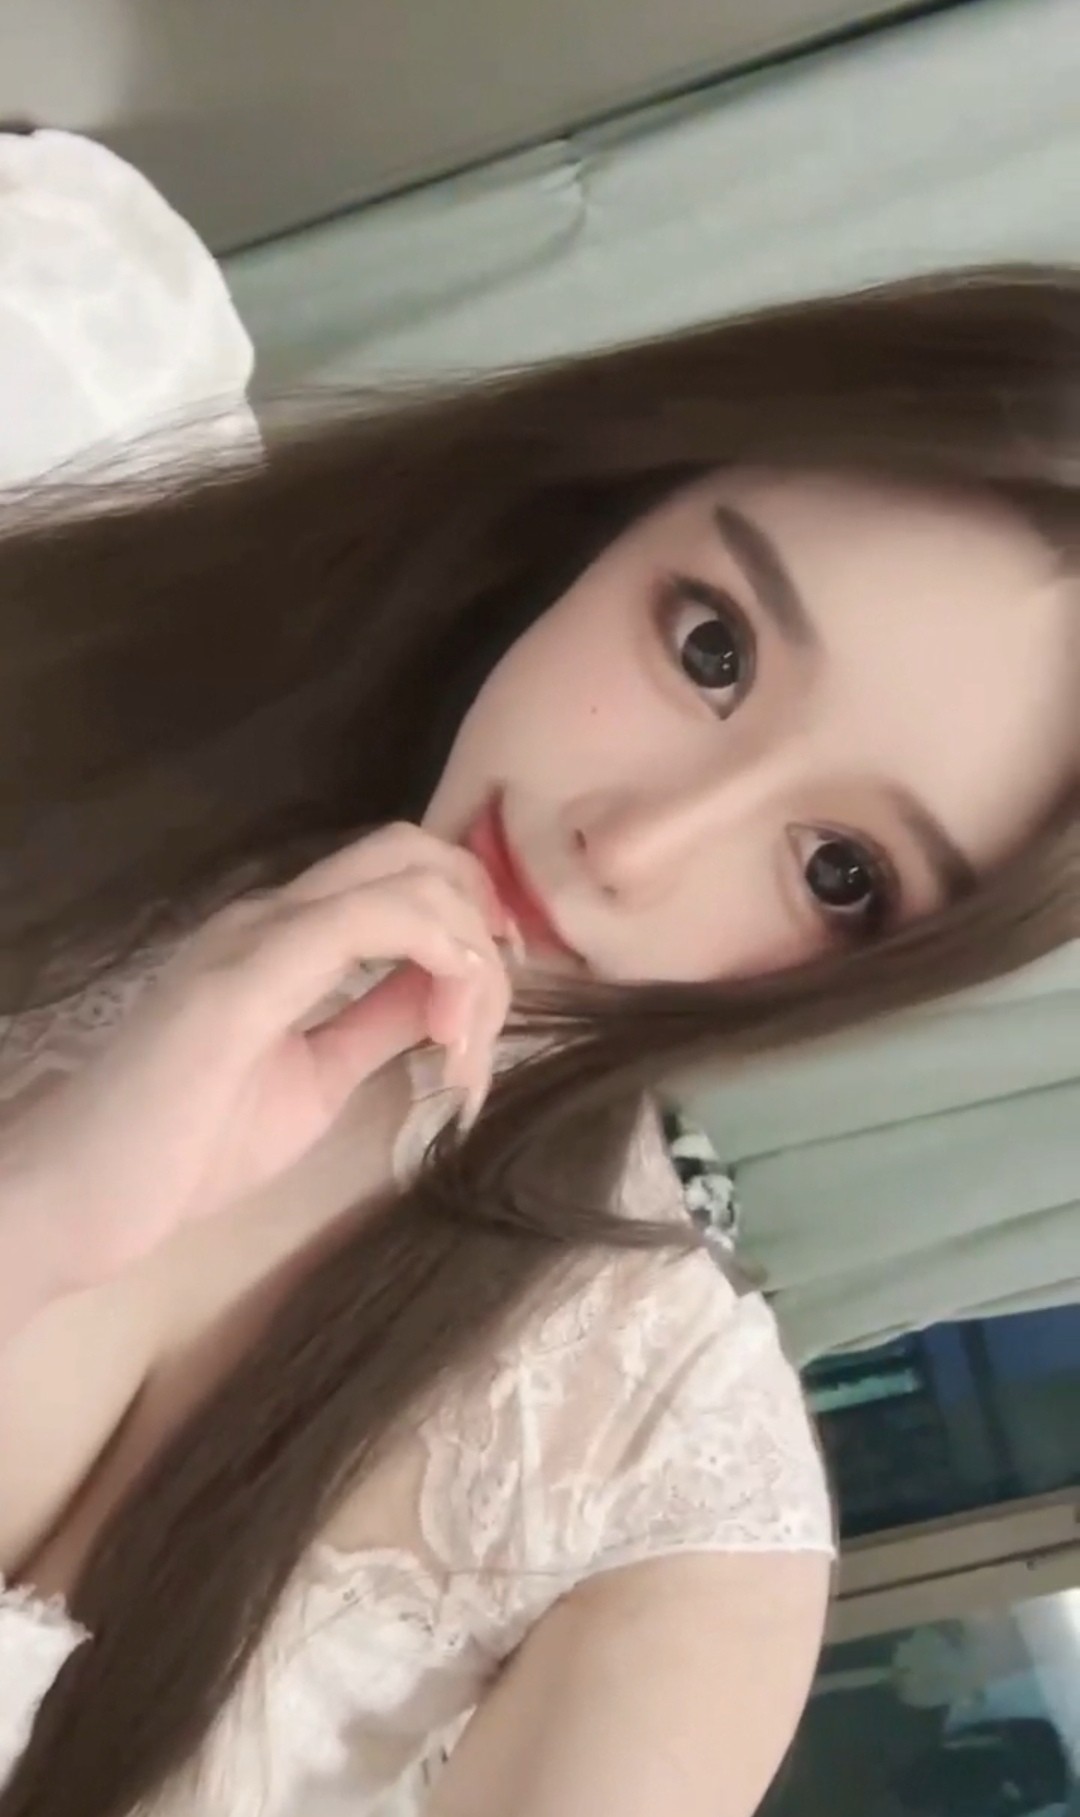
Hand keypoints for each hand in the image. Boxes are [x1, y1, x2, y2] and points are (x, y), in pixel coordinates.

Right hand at [5, 823, 513, 1293]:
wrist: (83, 1196)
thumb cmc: (187, 1147)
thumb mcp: (318, 1077)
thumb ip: (376, 1022)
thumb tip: (446, 990)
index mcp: (284, 935)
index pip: (399, 871)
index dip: (470, 913)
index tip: (494, 997)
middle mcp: (269, 915)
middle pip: (411, 851)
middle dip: (484, 914)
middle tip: (497, 1006)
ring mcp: (253, 938)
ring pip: (401, 880)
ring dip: (468, 953)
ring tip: (466, 1047)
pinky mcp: (242, 979)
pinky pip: (359, 922)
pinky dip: (431, 953)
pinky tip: (446, 1021)